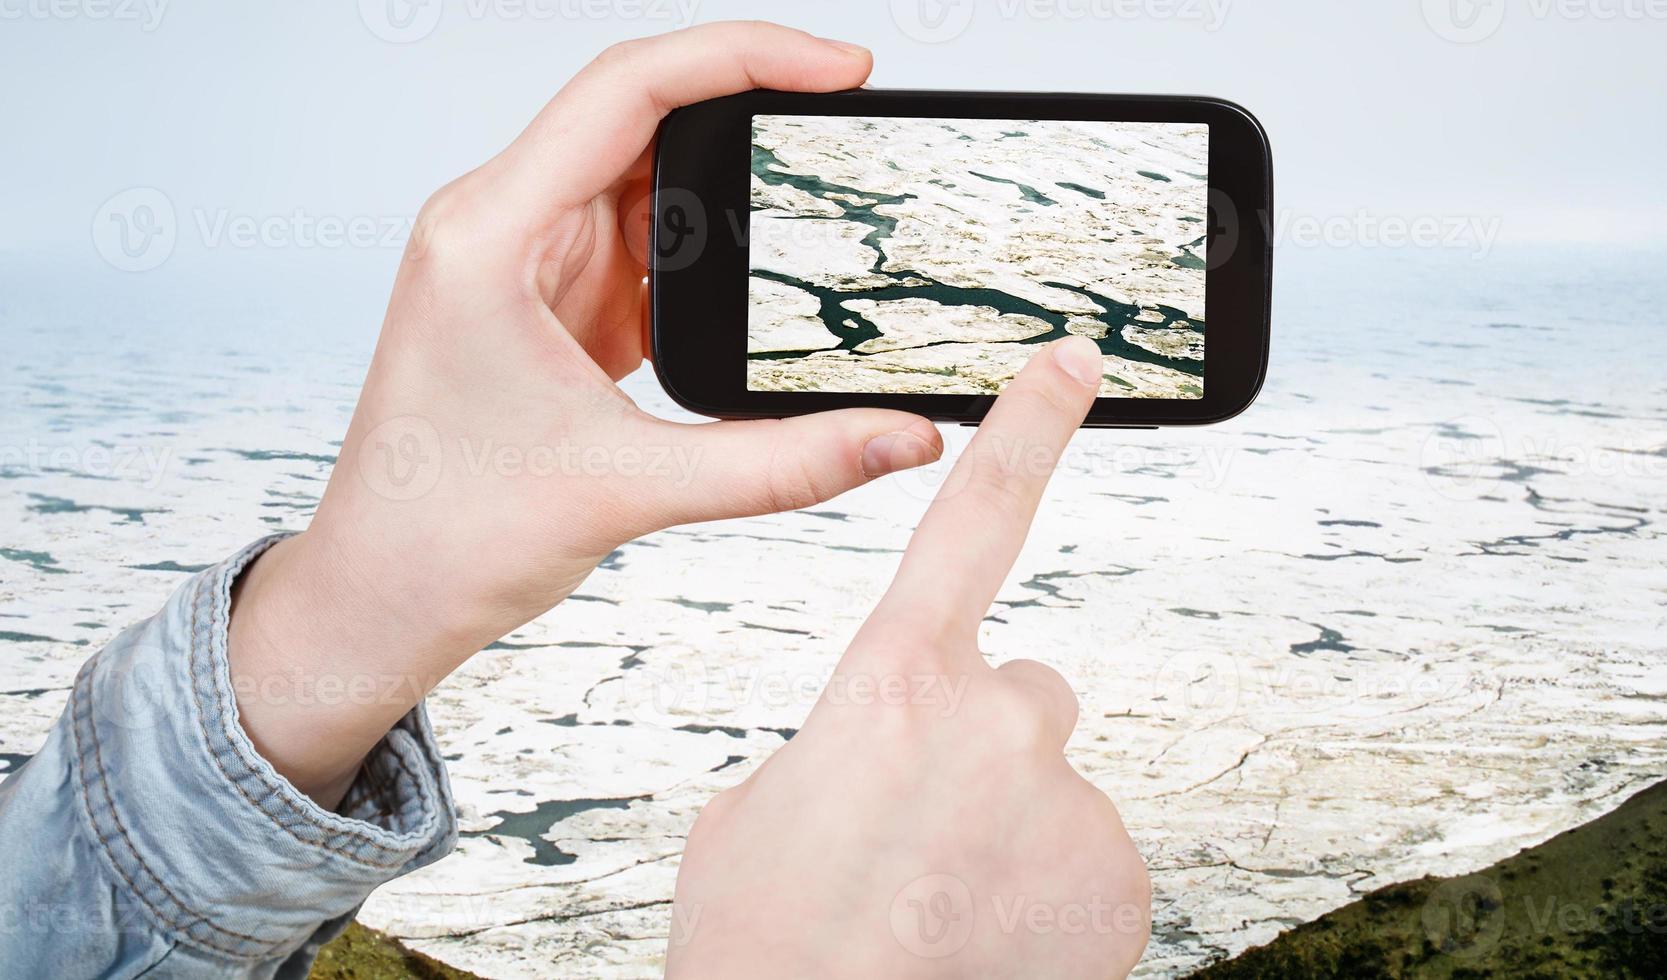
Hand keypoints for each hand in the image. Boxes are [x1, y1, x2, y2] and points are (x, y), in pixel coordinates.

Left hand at [227, 23, 943, 805]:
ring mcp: (525, 258)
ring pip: (649, 175)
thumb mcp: (633, 489)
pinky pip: (644, 239)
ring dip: (735, 189)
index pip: (628, 89)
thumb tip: (901, 435)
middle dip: (754, 110)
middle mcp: (499, 223)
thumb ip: (782, 463)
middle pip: (643, 114)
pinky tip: (764, 275)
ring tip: (824, 201)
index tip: (840, 70)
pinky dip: (712, 251)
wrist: (383, 593)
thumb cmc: (448, 533)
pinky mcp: (551, 297)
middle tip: (850, 131)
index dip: (745, 56)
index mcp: (489, 235)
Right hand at [667, 337, 1150, 978]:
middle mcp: (1000, 718)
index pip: (976, 517)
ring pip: (1049, 784)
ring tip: (939, 900)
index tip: (1076, 363)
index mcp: (892, 680)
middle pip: (1023, 689)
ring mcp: (1069, 800)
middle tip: (920, 829)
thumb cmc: (763, 939)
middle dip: (984, 742)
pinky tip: (988, 938)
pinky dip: (1049, 894)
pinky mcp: (1120, 877)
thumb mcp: (764, 804)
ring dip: (1009, 829)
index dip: (1028, 429)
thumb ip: (845, 741)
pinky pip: (1087, 858)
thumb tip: (881, 755)